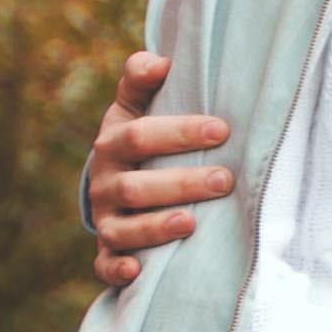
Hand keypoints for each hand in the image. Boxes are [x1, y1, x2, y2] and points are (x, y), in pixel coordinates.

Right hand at [88, 51, 235, 286]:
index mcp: (113, 144)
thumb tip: (160, 61)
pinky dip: (117, 269)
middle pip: (137, 186)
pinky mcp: (108, 251)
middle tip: (225, 179)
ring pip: (124, 228)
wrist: (112, 181)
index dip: (178, 132)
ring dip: (156, 227)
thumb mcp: (135, 106)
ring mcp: (107, 219)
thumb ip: (142, 79)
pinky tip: (138, 270)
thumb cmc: (139, 138)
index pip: (140, 136)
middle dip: (181, 183)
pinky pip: (105, 265)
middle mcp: (105, 183)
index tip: (222, 129)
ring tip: (191, 223)